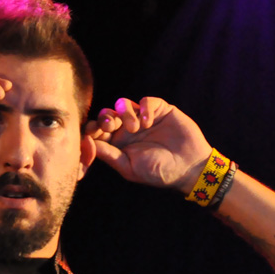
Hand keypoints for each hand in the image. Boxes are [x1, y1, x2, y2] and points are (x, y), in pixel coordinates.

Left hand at [85, 97, 211, 192]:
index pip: (98, 131)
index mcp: (118, 144)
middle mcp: (128, 130)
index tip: (93, 132)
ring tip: (135, 127)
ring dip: (125, 112)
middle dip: (105, 117)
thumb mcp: (129, 167)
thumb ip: (108, 155)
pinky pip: (146, 101)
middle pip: (107, 114)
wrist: (189, 167)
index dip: (92, 128)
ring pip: (123, 104)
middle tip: (112, 125)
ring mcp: (144, 119)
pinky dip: (144, 108)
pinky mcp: (160, 110)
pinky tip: (149, 122)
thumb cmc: (158, 172)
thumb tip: (85, 143)